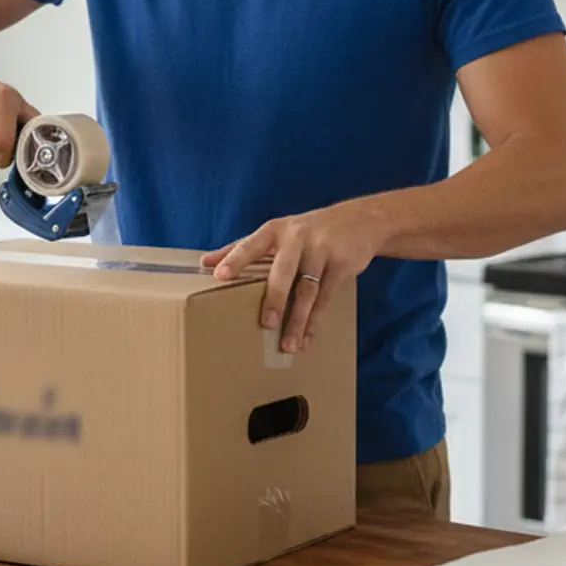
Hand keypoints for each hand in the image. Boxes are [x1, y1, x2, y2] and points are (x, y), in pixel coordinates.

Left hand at [201, 200, 384, 353]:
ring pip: (308, 290)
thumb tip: (204, 262)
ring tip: (288, 345)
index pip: (251, 244)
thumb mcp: (277, 231)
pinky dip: (315, 321)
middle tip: (266, 323)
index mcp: (276, 230)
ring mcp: (322, 250)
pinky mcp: (342, 264)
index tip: (219, 275)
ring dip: (298, 321)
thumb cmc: (308, 230)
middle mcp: (298, 237)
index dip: (235, 259)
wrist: (362, 220)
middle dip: (275, 298)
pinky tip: (307, 339)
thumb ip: (241, 247)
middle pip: (284, 271)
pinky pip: (326, 298)